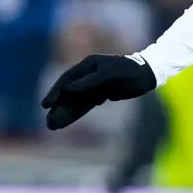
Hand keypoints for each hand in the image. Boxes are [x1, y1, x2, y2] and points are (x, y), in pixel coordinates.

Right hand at [41, 54, 155, 129]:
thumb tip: (67, 90)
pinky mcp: (100, 95)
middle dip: (58, 108)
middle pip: (68, 93)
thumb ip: (88, 83)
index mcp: (88, 65)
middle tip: (48, 123)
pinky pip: (85, 105)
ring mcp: (93, 86)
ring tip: (53, 126)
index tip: (45, 105)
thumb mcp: (109, 76)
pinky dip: (76, 113)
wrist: (147, 75)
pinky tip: (66, 122)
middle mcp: (87, 75)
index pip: (67, 80)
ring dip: (65, 113)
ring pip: (76, 101)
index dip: (55, 92)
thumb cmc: (129, 72)